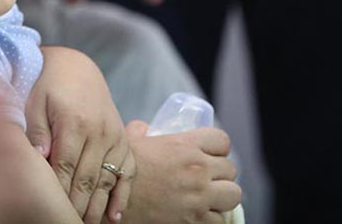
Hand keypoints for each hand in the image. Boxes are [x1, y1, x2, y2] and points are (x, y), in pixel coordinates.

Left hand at [26, 46, 134, 223]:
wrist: (75, 67)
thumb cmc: (47, 85)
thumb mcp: (35, 102)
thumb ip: (37, 131)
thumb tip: (38, 158)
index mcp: (74, 121)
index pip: (65, 166)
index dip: (57, 191)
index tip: (49, 208)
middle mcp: (99, 131)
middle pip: (87, 178)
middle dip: (77, 205)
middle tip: (66, 222)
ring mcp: (114, 136)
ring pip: (107, 179)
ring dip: (98, 206)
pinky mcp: (122, 139)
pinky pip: (127, 171)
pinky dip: (122, 194)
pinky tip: (115, 216)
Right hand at [123, 122, 240, 223]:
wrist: (108, 200)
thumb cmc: (118, 168)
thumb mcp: (130, 140)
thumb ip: (142, 129)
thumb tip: (146, 127)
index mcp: (184, 145)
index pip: (222, 141)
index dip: (217, 148)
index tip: (209, 155)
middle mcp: (196, 170)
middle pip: (231, 170)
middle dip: (220, 175)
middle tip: (206, 179)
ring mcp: (198, 197)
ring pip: (233, 195)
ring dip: (221, 197)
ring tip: (206, 198)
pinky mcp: (195, 221)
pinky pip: (220, 220)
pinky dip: (211, 218)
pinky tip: (196, 214)